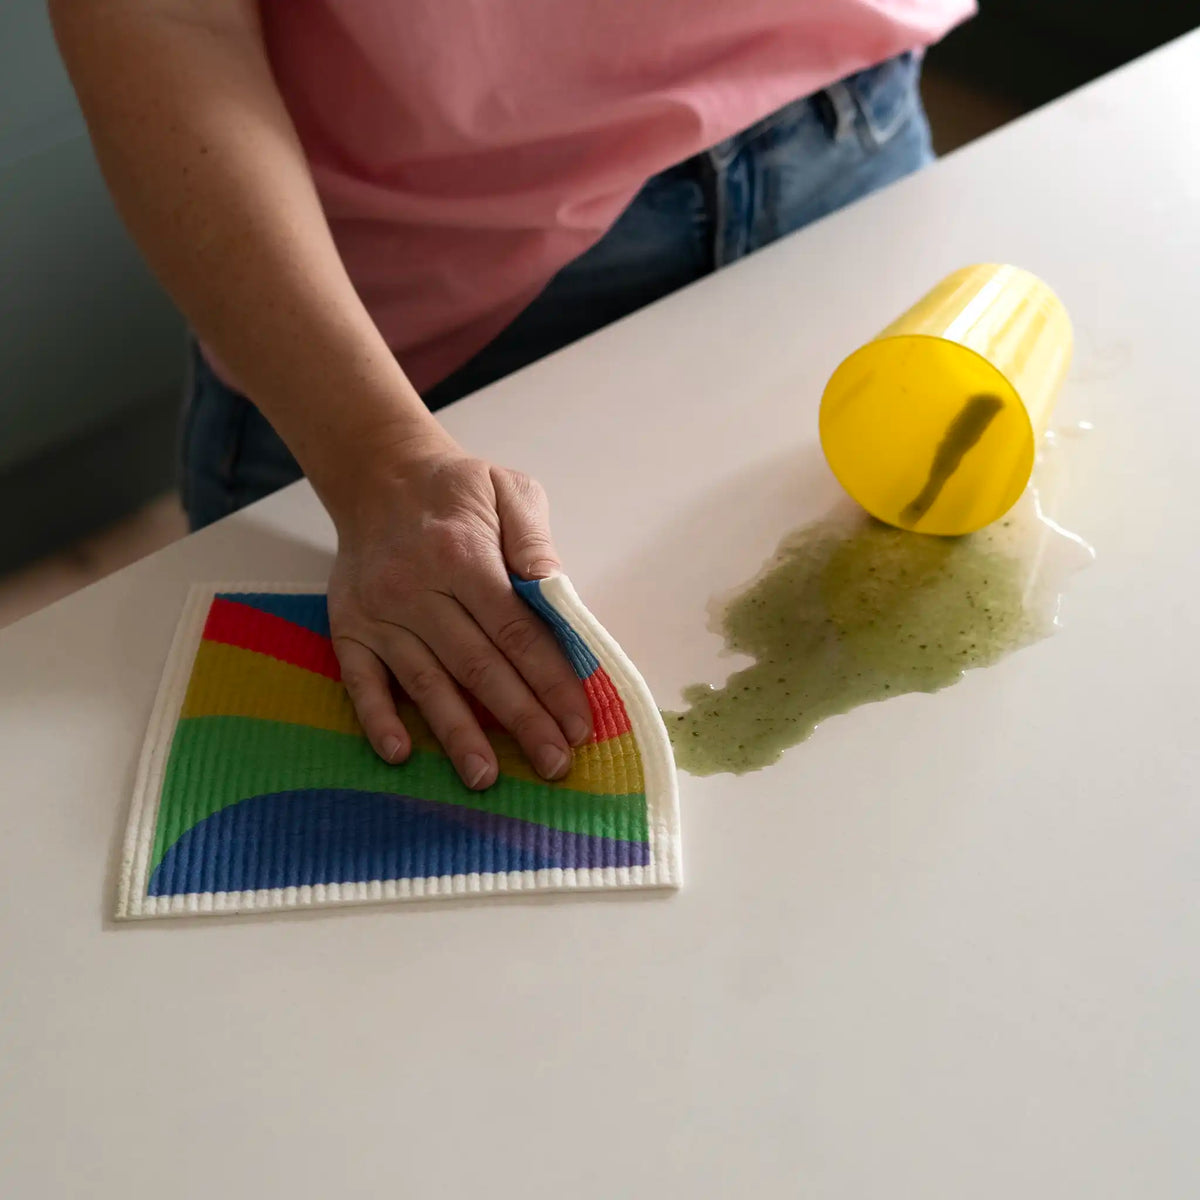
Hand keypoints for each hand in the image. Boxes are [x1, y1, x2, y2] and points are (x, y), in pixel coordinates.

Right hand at [325, 436, 592, 789]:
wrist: (379, 475)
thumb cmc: (456, 490)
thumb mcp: (508, 489)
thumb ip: (534, 540)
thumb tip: (555, 589)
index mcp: (463, 556)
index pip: (515, 631)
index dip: (550, 680)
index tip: (578, 722)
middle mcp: (417, 590)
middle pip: (477, 666)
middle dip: (521, 719)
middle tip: (553, 764)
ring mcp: (379, 613)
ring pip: (424, 682)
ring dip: (456, 734)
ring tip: (486, 778)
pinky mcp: (348, 628)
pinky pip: (360, 680)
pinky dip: (378, 718)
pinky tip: (401, 753)